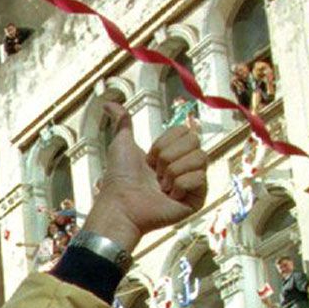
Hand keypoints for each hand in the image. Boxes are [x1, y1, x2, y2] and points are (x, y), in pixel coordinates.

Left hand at [81, 99, 206, 248]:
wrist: (122, 204)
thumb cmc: (119, 178)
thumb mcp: (121, 144)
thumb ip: (121, 122)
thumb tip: (108, 103)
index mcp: (172, 153)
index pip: (185, 131)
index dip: (164, 143)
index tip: (149, 158)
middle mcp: (185, 166)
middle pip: (195, 141)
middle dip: (168, 156)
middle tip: (155, 173)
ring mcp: (193, 183)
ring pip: (200, 158)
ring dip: (173, 171)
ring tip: (161, 186)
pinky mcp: (198, 199)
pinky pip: (200, 178)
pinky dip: (180, 185)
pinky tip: (169, 196)